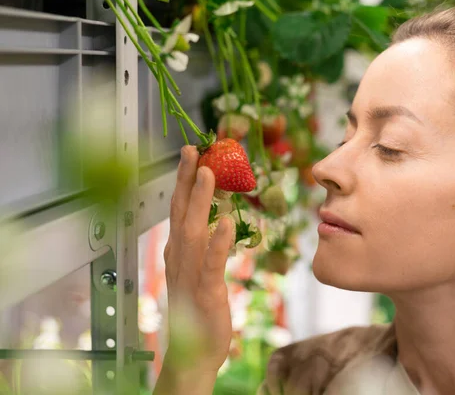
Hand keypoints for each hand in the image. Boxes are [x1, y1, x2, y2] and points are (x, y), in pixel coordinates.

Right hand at [156, 146, 232, 391]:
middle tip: (193, 150)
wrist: (193, 352)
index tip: (190, 154)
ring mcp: (189, 275)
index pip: (179, 209)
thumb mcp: (197, 271)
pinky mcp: (206, 292)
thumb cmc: (198, 309)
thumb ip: (201, 245)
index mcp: (178, 252)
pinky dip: (218, 242)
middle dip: (186, 180)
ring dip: (199, 202)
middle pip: (180, 213)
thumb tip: (212, 219)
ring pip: (193, 232)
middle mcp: (178, 258)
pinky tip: (228, 222)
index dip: (183, 181)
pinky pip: (211, 263)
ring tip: (208, 174)